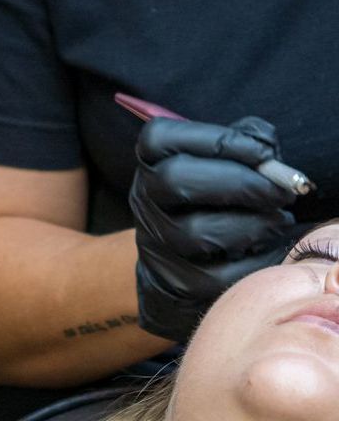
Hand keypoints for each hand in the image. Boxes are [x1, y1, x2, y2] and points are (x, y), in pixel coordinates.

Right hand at [129, 115, 298, 342]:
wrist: (181, 261)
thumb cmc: (211, 199)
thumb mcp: (217, 162)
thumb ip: (244, 141)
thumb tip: (266, 147)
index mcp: (149, 160)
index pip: (161, 138)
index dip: (215, 139)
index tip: (264, 151)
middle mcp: (143, 198)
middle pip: (175, 179)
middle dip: (237, 182)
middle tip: (279, 191)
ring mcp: (155, 243)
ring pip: (196, 233)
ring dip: (250, 225)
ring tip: (279, 219)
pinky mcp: (175, 284)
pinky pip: (218, 276)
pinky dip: (254, 261)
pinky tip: (271, 248)